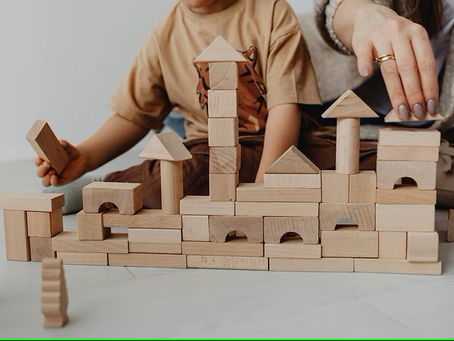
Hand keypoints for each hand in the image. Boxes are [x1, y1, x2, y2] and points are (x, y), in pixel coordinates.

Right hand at [35, 140, 88, 186]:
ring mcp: (54, 176)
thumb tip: (61, 142)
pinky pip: (55, 183)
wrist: (81, 159)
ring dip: (46, 177)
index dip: (37, 160)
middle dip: (42, 169)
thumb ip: (64, 144)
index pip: (38, 162)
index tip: (40, 158)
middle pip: (40, 172)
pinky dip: (53, 181)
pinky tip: (54, 177)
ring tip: (53, 171)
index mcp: (45, 160)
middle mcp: (48, 170)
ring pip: (45, 181)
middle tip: (48, 164)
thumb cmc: (70, 152)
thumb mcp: (68, 147)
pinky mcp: (61, 181)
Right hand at [349, 4, 438, 119]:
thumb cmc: (392, 37)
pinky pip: (363, 54)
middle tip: (416, 112)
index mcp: (418, 34)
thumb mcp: (409, 43)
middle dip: (414, 93)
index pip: (426, 64)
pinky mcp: (362, 39)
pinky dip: (365, 64)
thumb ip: (415, 66)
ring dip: (396, 91)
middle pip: (409, 68)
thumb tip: (421, 99)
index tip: (430, 106)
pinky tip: (366, 74)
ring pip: (389, 67)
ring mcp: (380, 35)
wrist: (370, 16)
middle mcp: (401, 32)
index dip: (429, 87)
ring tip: (400, 109)